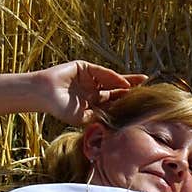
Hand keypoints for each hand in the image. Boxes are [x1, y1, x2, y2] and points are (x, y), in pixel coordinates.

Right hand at [32, 61, 146, 125]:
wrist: (43, 94)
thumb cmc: (60, 109)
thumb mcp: (82, 117)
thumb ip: (98, 117)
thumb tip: (117, 123)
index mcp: (93, 103)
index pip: (113, 102)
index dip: (126, 102)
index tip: (140, 104)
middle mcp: (93, 90)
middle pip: (116, 88)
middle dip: (131, 88)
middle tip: (148, 88)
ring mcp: (89, 78)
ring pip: (112, 79)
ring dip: (126, 80)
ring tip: (141, 82)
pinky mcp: (85, 68)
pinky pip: (102, 72)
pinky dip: (113, 77)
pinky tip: (123, 82)